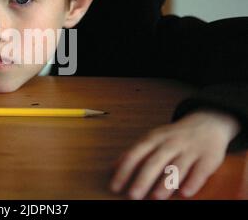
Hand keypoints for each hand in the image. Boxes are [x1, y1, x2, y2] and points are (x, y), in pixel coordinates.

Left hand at [110, 109, 240, 199]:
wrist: (207, 123)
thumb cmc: (173, 137)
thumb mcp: (151, 139)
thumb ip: (134, 153)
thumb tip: (112, 168)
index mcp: (153, 139)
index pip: (135, 154)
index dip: (124, 171)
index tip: (114, 186)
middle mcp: (170, 143)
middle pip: (154, 161)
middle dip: (142, 179)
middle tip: (133, 195)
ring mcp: (190, 150)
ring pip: (177, 167)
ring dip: (166, 182)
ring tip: (156, 197)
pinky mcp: (208, 158)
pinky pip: (200, 171)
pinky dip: (193, 182)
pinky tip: (184, 193)